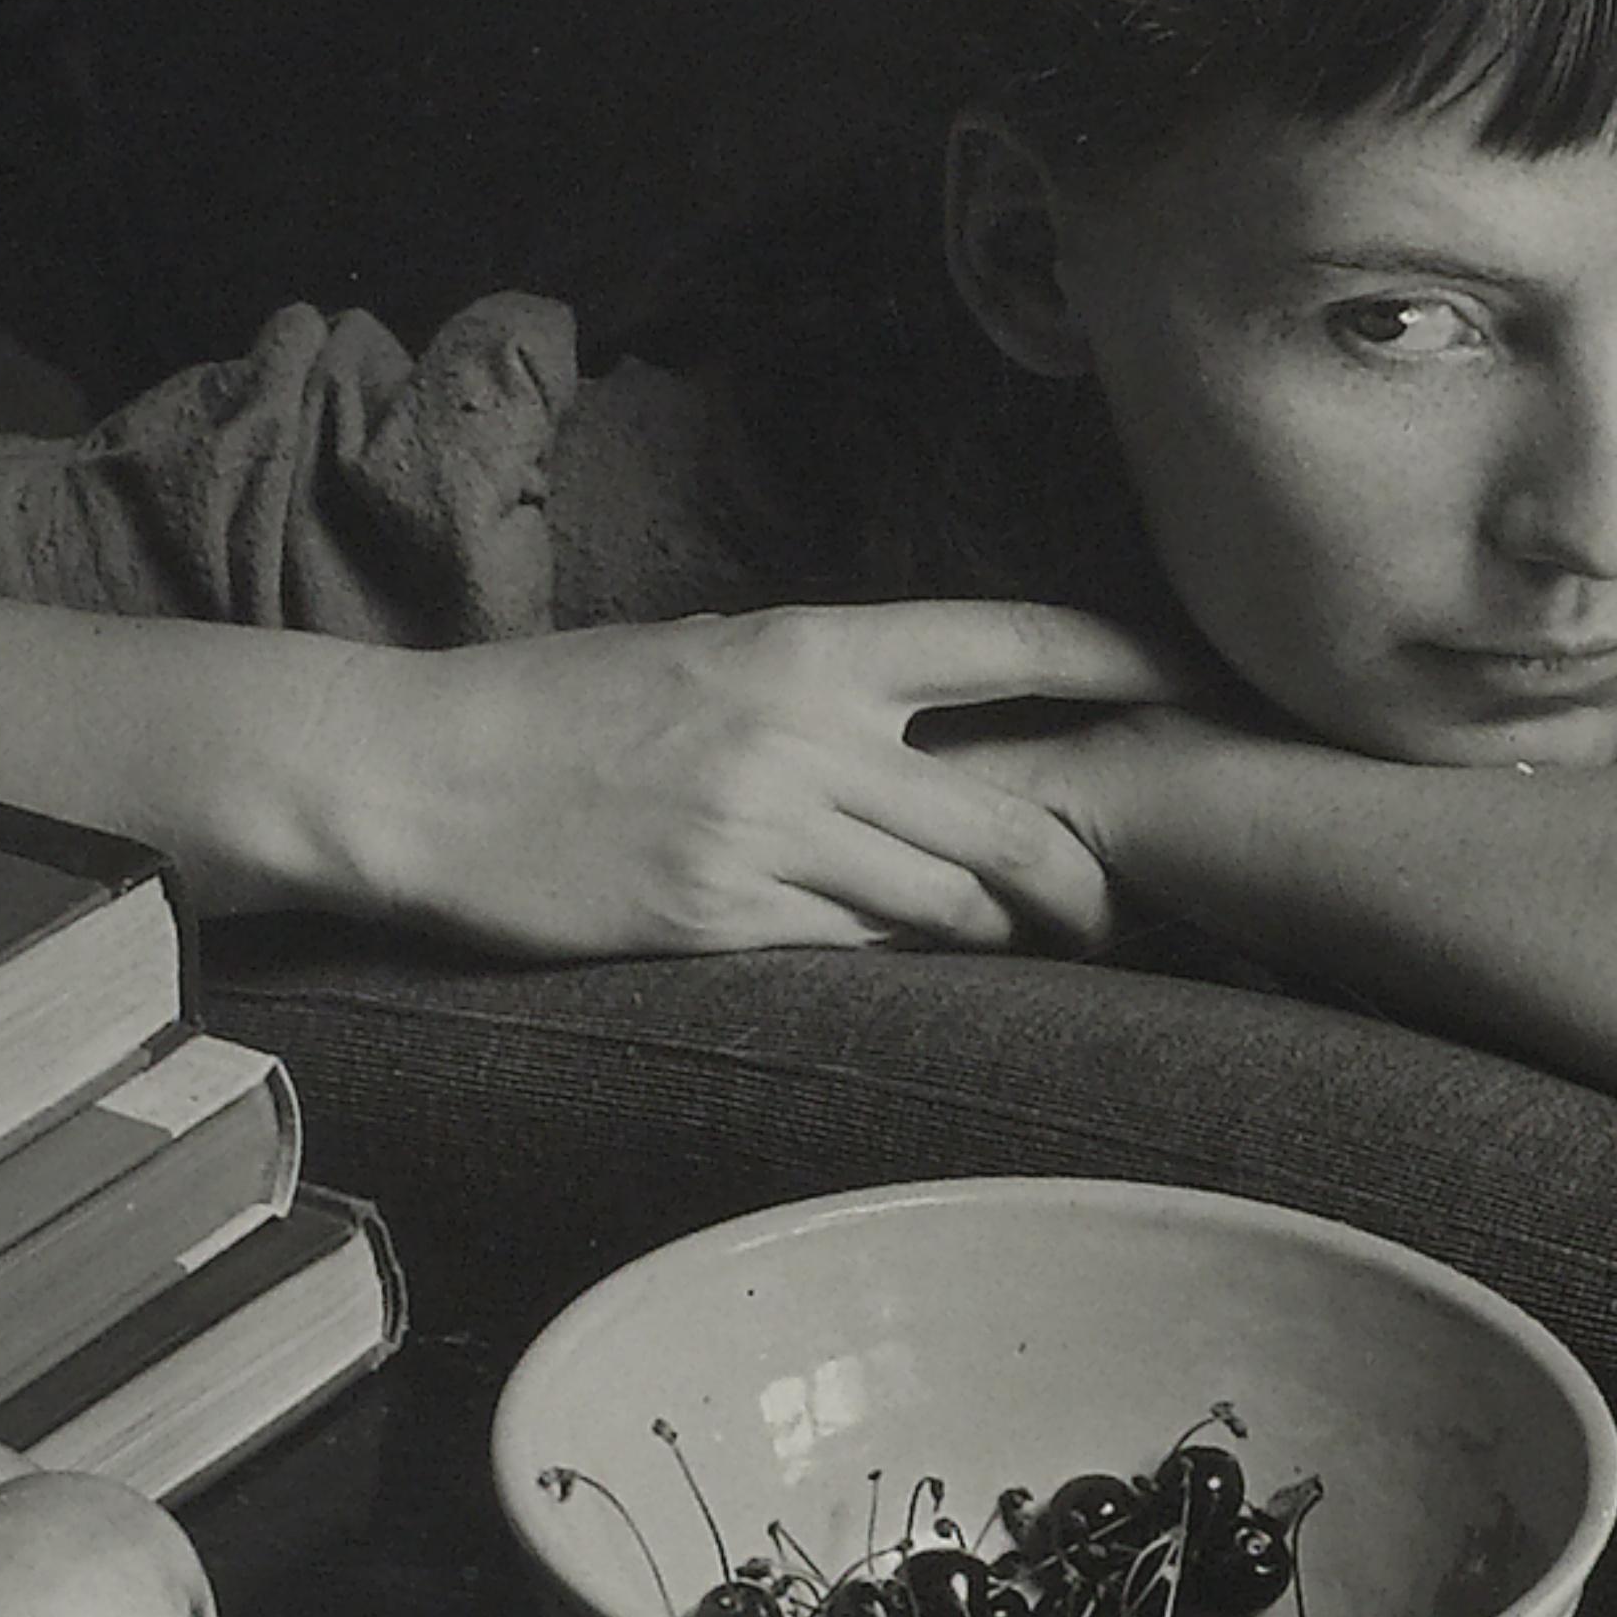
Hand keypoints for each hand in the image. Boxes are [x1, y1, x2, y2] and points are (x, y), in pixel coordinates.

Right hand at [354, 602, 1198, 957]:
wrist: (421, 775)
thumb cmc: (557, 712)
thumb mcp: (702, 658)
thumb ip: (821, 689)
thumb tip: (926, 737)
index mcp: (805, 645)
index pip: (1007, 639)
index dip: (1120, 659)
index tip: (1195, 680)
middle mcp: (802, 737)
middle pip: (1012, 815)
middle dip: (1092, 873)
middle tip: (1131, 908)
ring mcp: (764, 835)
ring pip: (947, 902)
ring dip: (1011, 936)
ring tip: (1051, 956)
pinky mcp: (721, 923)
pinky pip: (859, 953)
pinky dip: (909, 963)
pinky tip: (935, 977)